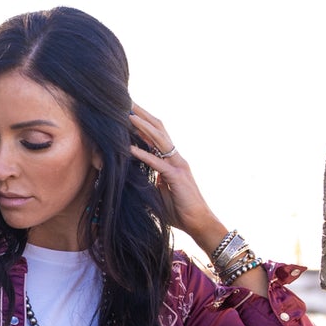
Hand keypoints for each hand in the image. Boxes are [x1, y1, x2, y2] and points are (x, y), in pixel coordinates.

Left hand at [128, 104, 224, 250]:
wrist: (198, 223)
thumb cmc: (179, 211)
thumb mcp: (159, 192)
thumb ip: (149, 180)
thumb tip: (132, 176)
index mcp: (171, 160)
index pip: (156, 136)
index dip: (143, 123)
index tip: (127, 112)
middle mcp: (175, 158)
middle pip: (158, 129)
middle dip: (143, 115)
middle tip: (126, 102)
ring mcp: (178, 165)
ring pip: (159, 140)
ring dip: (143, 127)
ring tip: (128, 116)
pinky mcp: (176, 177)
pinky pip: (158, 163)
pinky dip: (143, 155)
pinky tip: (130, 149)